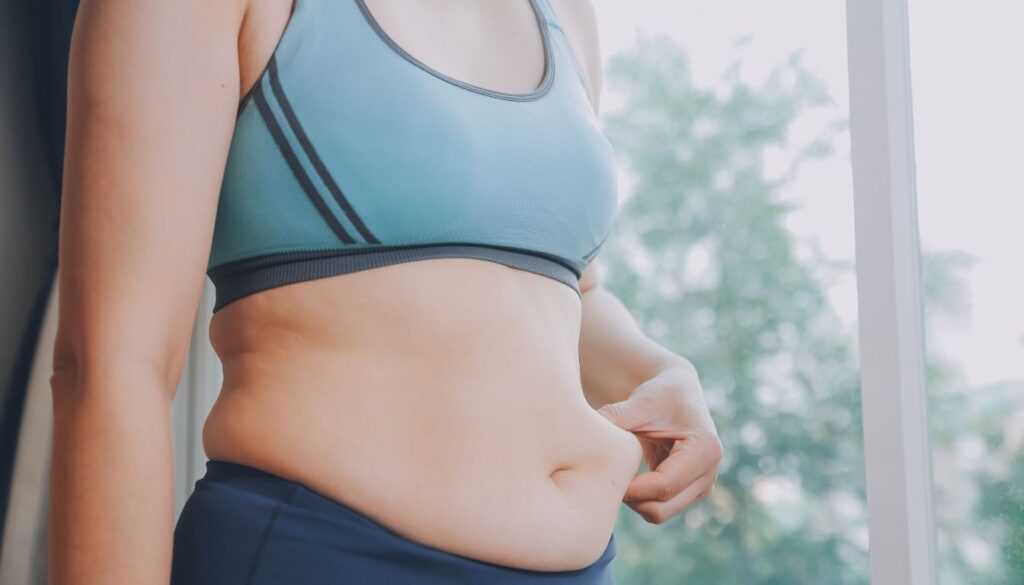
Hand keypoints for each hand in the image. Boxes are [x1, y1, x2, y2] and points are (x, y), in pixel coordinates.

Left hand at [596, 360, 721, 523]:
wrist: (676, 394)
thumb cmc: (659, 396)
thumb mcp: (638, 403)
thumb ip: (614, 419)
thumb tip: (583, 438)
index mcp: (705, 450)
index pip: (664, 486)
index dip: (630, 487)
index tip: (603, 474)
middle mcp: (709, 474)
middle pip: (661, 508)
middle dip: (629, 498)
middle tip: (603, 475)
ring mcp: (701, 487)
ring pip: (658, 513)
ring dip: (632, 500)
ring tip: (614, 473)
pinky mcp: (689, 494)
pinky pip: (657, 509)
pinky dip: (637, 499)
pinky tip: (624, 476)